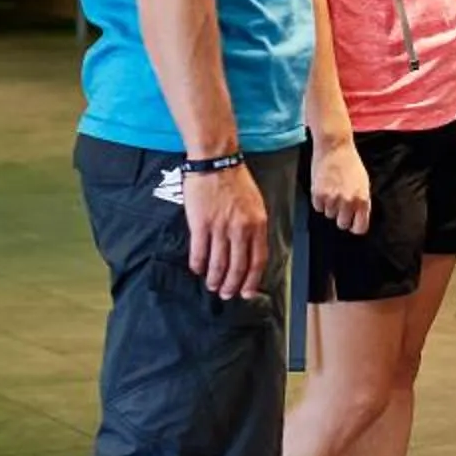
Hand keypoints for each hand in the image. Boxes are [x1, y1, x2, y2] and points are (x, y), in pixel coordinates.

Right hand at [184, 163, 271, 300]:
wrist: (216, 161)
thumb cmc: (236, 181)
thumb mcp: (256, 204)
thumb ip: (254, 228)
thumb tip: (250, 252)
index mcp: (257, 224)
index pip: (258, 260)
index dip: (252, 280)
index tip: (247, 292)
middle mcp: (241, 229)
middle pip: (238, 267)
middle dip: (232, 285)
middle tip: (226, 294)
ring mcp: (220, 228)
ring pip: (218, 264)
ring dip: (214, 279)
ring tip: (212, 286)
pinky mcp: (201, 224)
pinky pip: (200, 252)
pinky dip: (198, 265)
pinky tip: (197, 269)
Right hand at [310, 136, 370, 236]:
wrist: (335, 147)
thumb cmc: (351, 163)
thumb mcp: (363, 183)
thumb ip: (361, 202)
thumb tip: (357, 218)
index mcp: (363, 200)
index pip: (360, 227)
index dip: (355, 226)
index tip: (352, 222)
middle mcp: (348, 202)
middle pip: (342, 224)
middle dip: (340, 216)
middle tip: (339, 203)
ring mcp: (332, 199)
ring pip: (329, 215)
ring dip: (329, 206)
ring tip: (332, 189)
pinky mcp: (318, 195)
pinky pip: (318, 207)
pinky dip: (319, 201)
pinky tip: (323, 187)